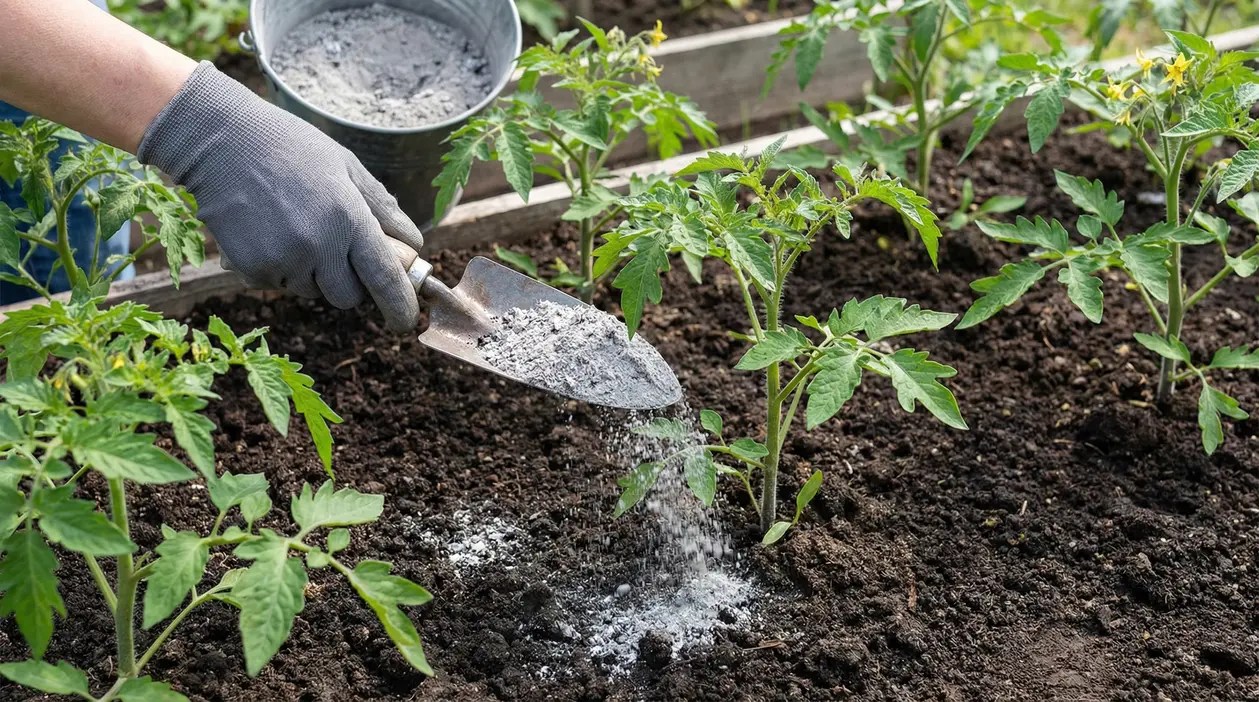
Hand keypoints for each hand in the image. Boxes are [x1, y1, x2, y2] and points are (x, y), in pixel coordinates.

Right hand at [137, 62, 424, 330]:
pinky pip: (280, 284)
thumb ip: (383, 208)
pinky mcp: (251, 269)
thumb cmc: (290, 146)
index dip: (400, 305)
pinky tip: (270, 230)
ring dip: (314, 273)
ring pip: (313, 291)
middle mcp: (317, 245)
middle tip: (340, 251)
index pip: (385, 278)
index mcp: (347, 218)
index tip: (406, 320)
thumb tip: (412, 245)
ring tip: (297, 226)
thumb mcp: (346, 165)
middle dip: (352, 283)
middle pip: (349, 298)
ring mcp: (281, 260)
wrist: (218, 141)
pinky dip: (282, 267)